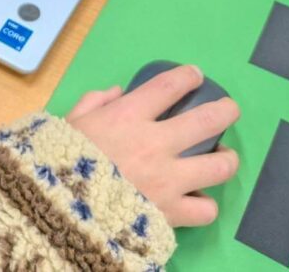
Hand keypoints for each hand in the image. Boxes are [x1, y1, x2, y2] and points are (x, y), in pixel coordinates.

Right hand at [67, 65, 239, 227]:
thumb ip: (94, 102)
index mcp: (128, 116)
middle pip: (207, 120)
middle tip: (229, 109)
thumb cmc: (60, 160)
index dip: (187, 77)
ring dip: (226, 159)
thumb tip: (119, 93)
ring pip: (219, 166)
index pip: (168, 86)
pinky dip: (204, 205)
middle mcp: (156, 143)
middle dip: (225, 110)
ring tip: (223, 157)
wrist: (59, 209)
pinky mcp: (172, 213)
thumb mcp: (69, 122)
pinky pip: (206, 209)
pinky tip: (197, 200)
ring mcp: (169, 180)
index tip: (195, 75)